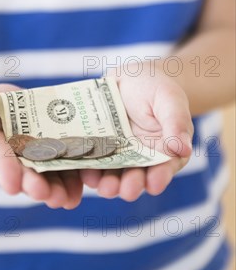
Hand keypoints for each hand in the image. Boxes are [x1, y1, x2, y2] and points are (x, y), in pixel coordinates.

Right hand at [0, 84, 82, 208]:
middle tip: (42, 192)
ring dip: (55, 191)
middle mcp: (15, 164)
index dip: (5, 170)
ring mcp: (38, 166)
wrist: (16, 107)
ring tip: (63, 198)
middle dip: (33, 185)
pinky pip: (66, 175)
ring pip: (46, 181)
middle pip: (25, 176)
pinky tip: (79, 191)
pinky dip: (72, 185)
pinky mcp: (60, 161)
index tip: (12, 182)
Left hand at [80, 64, 193, 200]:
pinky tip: (87, 174)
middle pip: (137, 175)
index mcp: (166, 150)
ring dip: (110, 183)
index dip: (160, 177)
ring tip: (105, 188)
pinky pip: (94, 160)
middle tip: (127, 192)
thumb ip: (176, 123)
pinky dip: (90, 169)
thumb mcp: (169, 99)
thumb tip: (183, 149)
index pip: (164, 168)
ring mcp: (119, 153)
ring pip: (115, 172)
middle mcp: (142, 157)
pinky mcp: (99, 146)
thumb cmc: (156, 87)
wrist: (130, 77)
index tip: (154, 185)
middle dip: (132, 185)